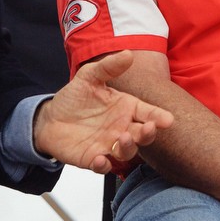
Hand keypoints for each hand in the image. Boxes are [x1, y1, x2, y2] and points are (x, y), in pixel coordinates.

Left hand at [33, 50, 173, 172]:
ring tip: (122, 138)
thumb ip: (108, 67)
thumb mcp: (89, 76)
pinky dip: (103, 165)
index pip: (148, 113)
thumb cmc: (76, 97)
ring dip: (128, 148)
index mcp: (126, 108)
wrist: (51, 117)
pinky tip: (100, 159)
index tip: (168, 119)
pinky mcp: (92, 158)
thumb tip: (127, 54)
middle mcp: (122, 128)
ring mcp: (108, 145)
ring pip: (126, 152)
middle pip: (142, 135)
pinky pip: (102, 166)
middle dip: (148, 133)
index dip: (159, 117)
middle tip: (147, 128)